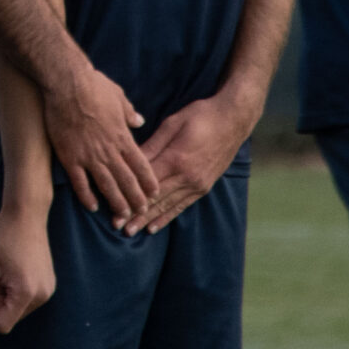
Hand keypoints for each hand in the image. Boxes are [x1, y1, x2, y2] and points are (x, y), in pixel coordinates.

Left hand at [0, 202, 54, 332]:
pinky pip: (28, 298)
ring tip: (4, 270)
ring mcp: (48, 289)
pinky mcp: (49, 283)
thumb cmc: (2, 237)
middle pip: (11, 317)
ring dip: (7, 295)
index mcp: (27, 293)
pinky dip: (17, 289)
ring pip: (19, 308)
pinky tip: (14, 268)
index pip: (2, 324)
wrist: (26, 214)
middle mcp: (42, 295)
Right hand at [43, 62, 155, 219]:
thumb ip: (129, 112)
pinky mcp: (70, 157)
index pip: (141, 164)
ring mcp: (89, 156)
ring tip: (123, 216)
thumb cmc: (93, 86)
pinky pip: (80, 182)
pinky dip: (87, 196)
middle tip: (142, 211)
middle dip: (136, 198)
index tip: (154, 193)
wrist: (67, 83)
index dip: (148, 181)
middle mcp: (109, 150)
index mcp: (122, 136)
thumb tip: (139, 120)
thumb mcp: (118, 96)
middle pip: (127, 180)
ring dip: (117, 202)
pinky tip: (93, 207)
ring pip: (107, 186)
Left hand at [119, 91, 254, 234]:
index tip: (114, 208)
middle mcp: (187, 176)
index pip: (148, 183)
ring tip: (131, 232)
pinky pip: (182, 205)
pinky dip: (167, 216)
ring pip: (168, 206)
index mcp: (176, 159)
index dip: (130, 197)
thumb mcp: (172, 124)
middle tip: (118, 227)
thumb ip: (152, 145)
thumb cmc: (200, 116)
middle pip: (156, 199)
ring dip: (148, 220)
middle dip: (135, 214)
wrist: (233, 120)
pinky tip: (154, 227)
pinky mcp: (204, 187)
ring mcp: (197, 184)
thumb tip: (130, 160)